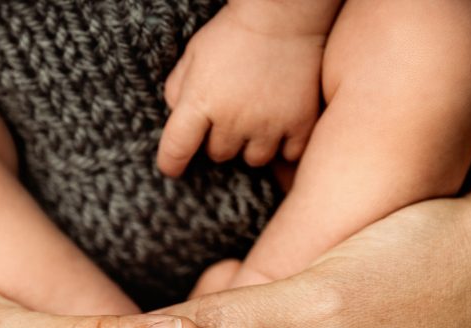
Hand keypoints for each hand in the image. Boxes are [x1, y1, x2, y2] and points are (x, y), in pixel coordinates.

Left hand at [156, 3, 324, 175]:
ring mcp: (268, 123)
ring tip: (257, 118)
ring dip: (252, 145)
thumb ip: (177, 89)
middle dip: (220, 139)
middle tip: (231, 113)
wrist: (284, 15)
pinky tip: (281, 124)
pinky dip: (285, 145)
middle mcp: (232, 118)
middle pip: (219, 155)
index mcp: (200, 100)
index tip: (172, 169)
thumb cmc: (233, 33)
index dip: (171, 163)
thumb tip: (175, 120)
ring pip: (253, 159)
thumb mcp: (193, 54)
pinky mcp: (299, 123)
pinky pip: (288, 155)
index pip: (177, 148)